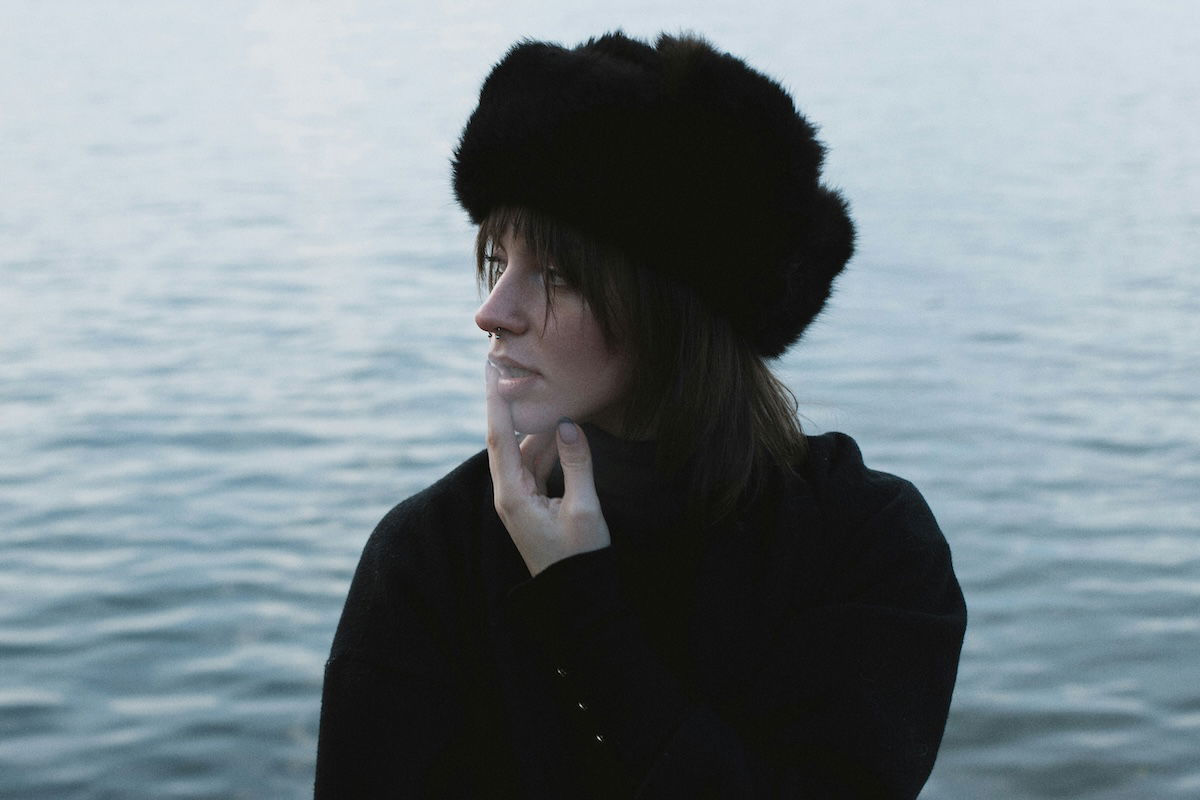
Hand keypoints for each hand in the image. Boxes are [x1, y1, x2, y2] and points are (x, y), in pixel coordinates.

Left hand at [485, 363, 611, 575]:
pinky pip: (534, 467)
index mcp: (513, 497)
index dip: (495, 404)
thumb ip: (576, 463)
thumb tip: (568, 424)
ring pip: (524, 453)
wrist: (577, 596)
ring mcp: (518, 500)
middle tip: (511, 370)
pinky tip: (560, 430)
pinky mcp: (530, 504)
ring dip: (535, 428)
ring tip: (545, 395)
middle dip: (509, 407)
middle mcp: (508, 495)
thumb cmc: (580, 556)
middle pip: (507, 441)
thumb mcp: (584, 508)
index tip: (490, 372)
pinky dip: (545, 447)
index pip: (500, 439)